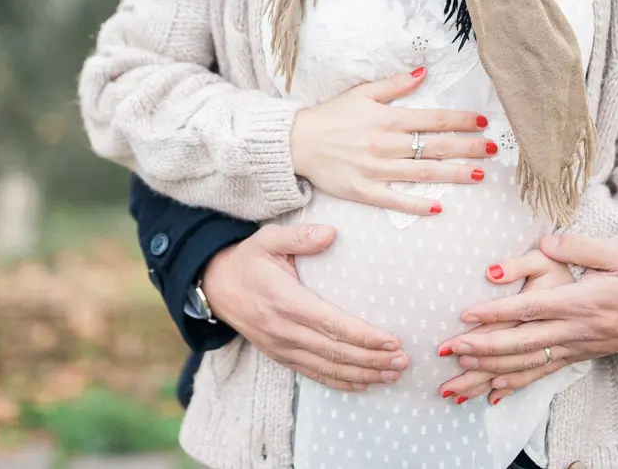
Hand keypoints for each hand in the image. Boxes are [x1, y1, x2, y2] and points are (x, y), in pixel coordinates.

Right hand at [201, 223, 409, 391]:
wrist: (214, 285)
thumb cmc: (247, 259)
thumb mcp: (267, 239)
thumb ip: (300, 236)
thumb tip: (331, 233)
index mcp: (285, 300)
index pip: (331, 324)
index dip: (363, 336)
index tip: (391, 340)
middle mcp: (284, 330)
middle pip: (335, 352)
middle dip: (372, 359)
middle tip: (403, 361)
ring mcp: (281, 347)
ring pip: (328, 367)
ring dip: (363, 374)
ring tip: (393, 374)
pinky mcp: (280, 356)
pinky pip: (313, 374)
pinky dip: (340, 382)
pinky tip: (364, 384)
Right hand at [290, 66, 491, 215]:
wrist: (297, 142)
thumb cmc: (330, 116)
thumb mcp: (361, 93)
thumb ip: (395, 84)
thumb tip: (423, 72)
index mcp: (388, 119)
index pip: (434, 119)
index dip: (461, 120)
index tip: (482, 122)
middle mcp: (386, 144)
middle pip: (436, 146)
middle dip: (468, 148)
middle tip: (492, 150)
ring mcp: (377, 170)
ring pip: (423, 173)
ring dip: (453, 174)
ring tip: (478, 175)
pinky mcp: (365, 190)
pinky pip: (396, 200)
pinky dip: (418, 204)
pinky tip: (439, 206)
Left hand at [441, 235, 617, 403]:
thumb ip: (580, 247)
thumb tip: (545, 242)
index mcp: (582, 302)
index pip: (533, 309)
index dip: (499, 312)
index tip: (468, 314)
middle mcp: (575, 330)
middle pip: (523, 341)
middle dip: (483, 347)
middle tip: (449, 348)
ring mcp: (574, 347)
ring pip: (527, 363)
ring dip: (491, 369)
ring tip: (459, 370)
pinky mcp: (575, 357)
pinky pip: (541, 374)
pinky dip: (515, 383)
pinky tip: (492, 390)